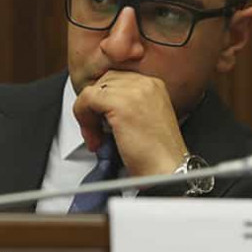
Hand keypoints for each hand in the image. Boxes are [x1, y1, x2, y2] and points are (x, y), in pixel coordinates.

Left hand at [73, 71, 187, 176]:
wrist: (167, 172)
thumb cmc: (157, 155)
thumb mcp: (145, 120)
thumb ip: (128, 106)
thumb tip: (100, 105)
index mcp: (154, 85)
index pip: (116, 79)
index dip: (104, 102)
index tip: (104, 123)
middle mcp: (146, 83)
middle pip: (104, 81)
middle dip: (95, 107)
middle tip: (98, 133)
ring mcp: (134, 91)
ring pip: (93, 90)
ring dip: (88, 115)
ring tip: (98, 138)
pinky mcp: (120, 104)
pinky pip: (86, 99)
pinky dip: (83, 119)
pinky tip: (95, 140)